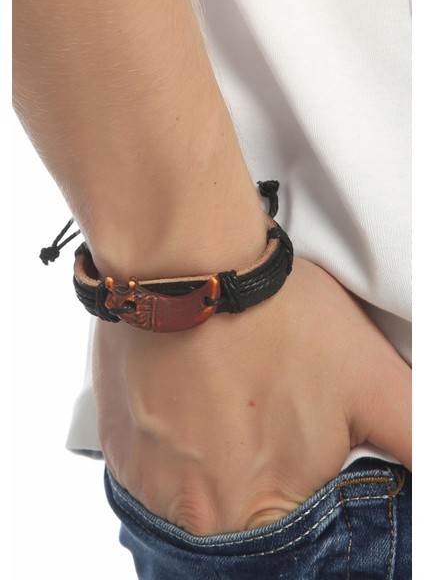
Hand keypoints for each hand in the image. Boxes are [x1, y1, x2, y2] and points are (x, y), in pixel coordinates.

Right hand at [93, 256, 410, 535]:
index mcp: (258, 513)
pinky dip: (176, 441)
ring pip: (194, 491)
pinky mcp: (116, 447)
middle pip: (239, 514)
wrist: (188, 266)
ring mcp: (146, 480)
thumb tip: (422, 478)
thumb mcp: (369, 380)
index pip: (289, 538)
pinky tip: (190, 399)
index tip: (287, 449)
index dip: (297, 483)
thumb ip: (412, 437)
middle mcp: (194, 514)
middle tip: (256, 415)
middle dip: (256, 470)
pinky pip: (154, 465)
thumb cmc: (274, 318)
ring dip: (213, 458)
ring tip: (224, 402)